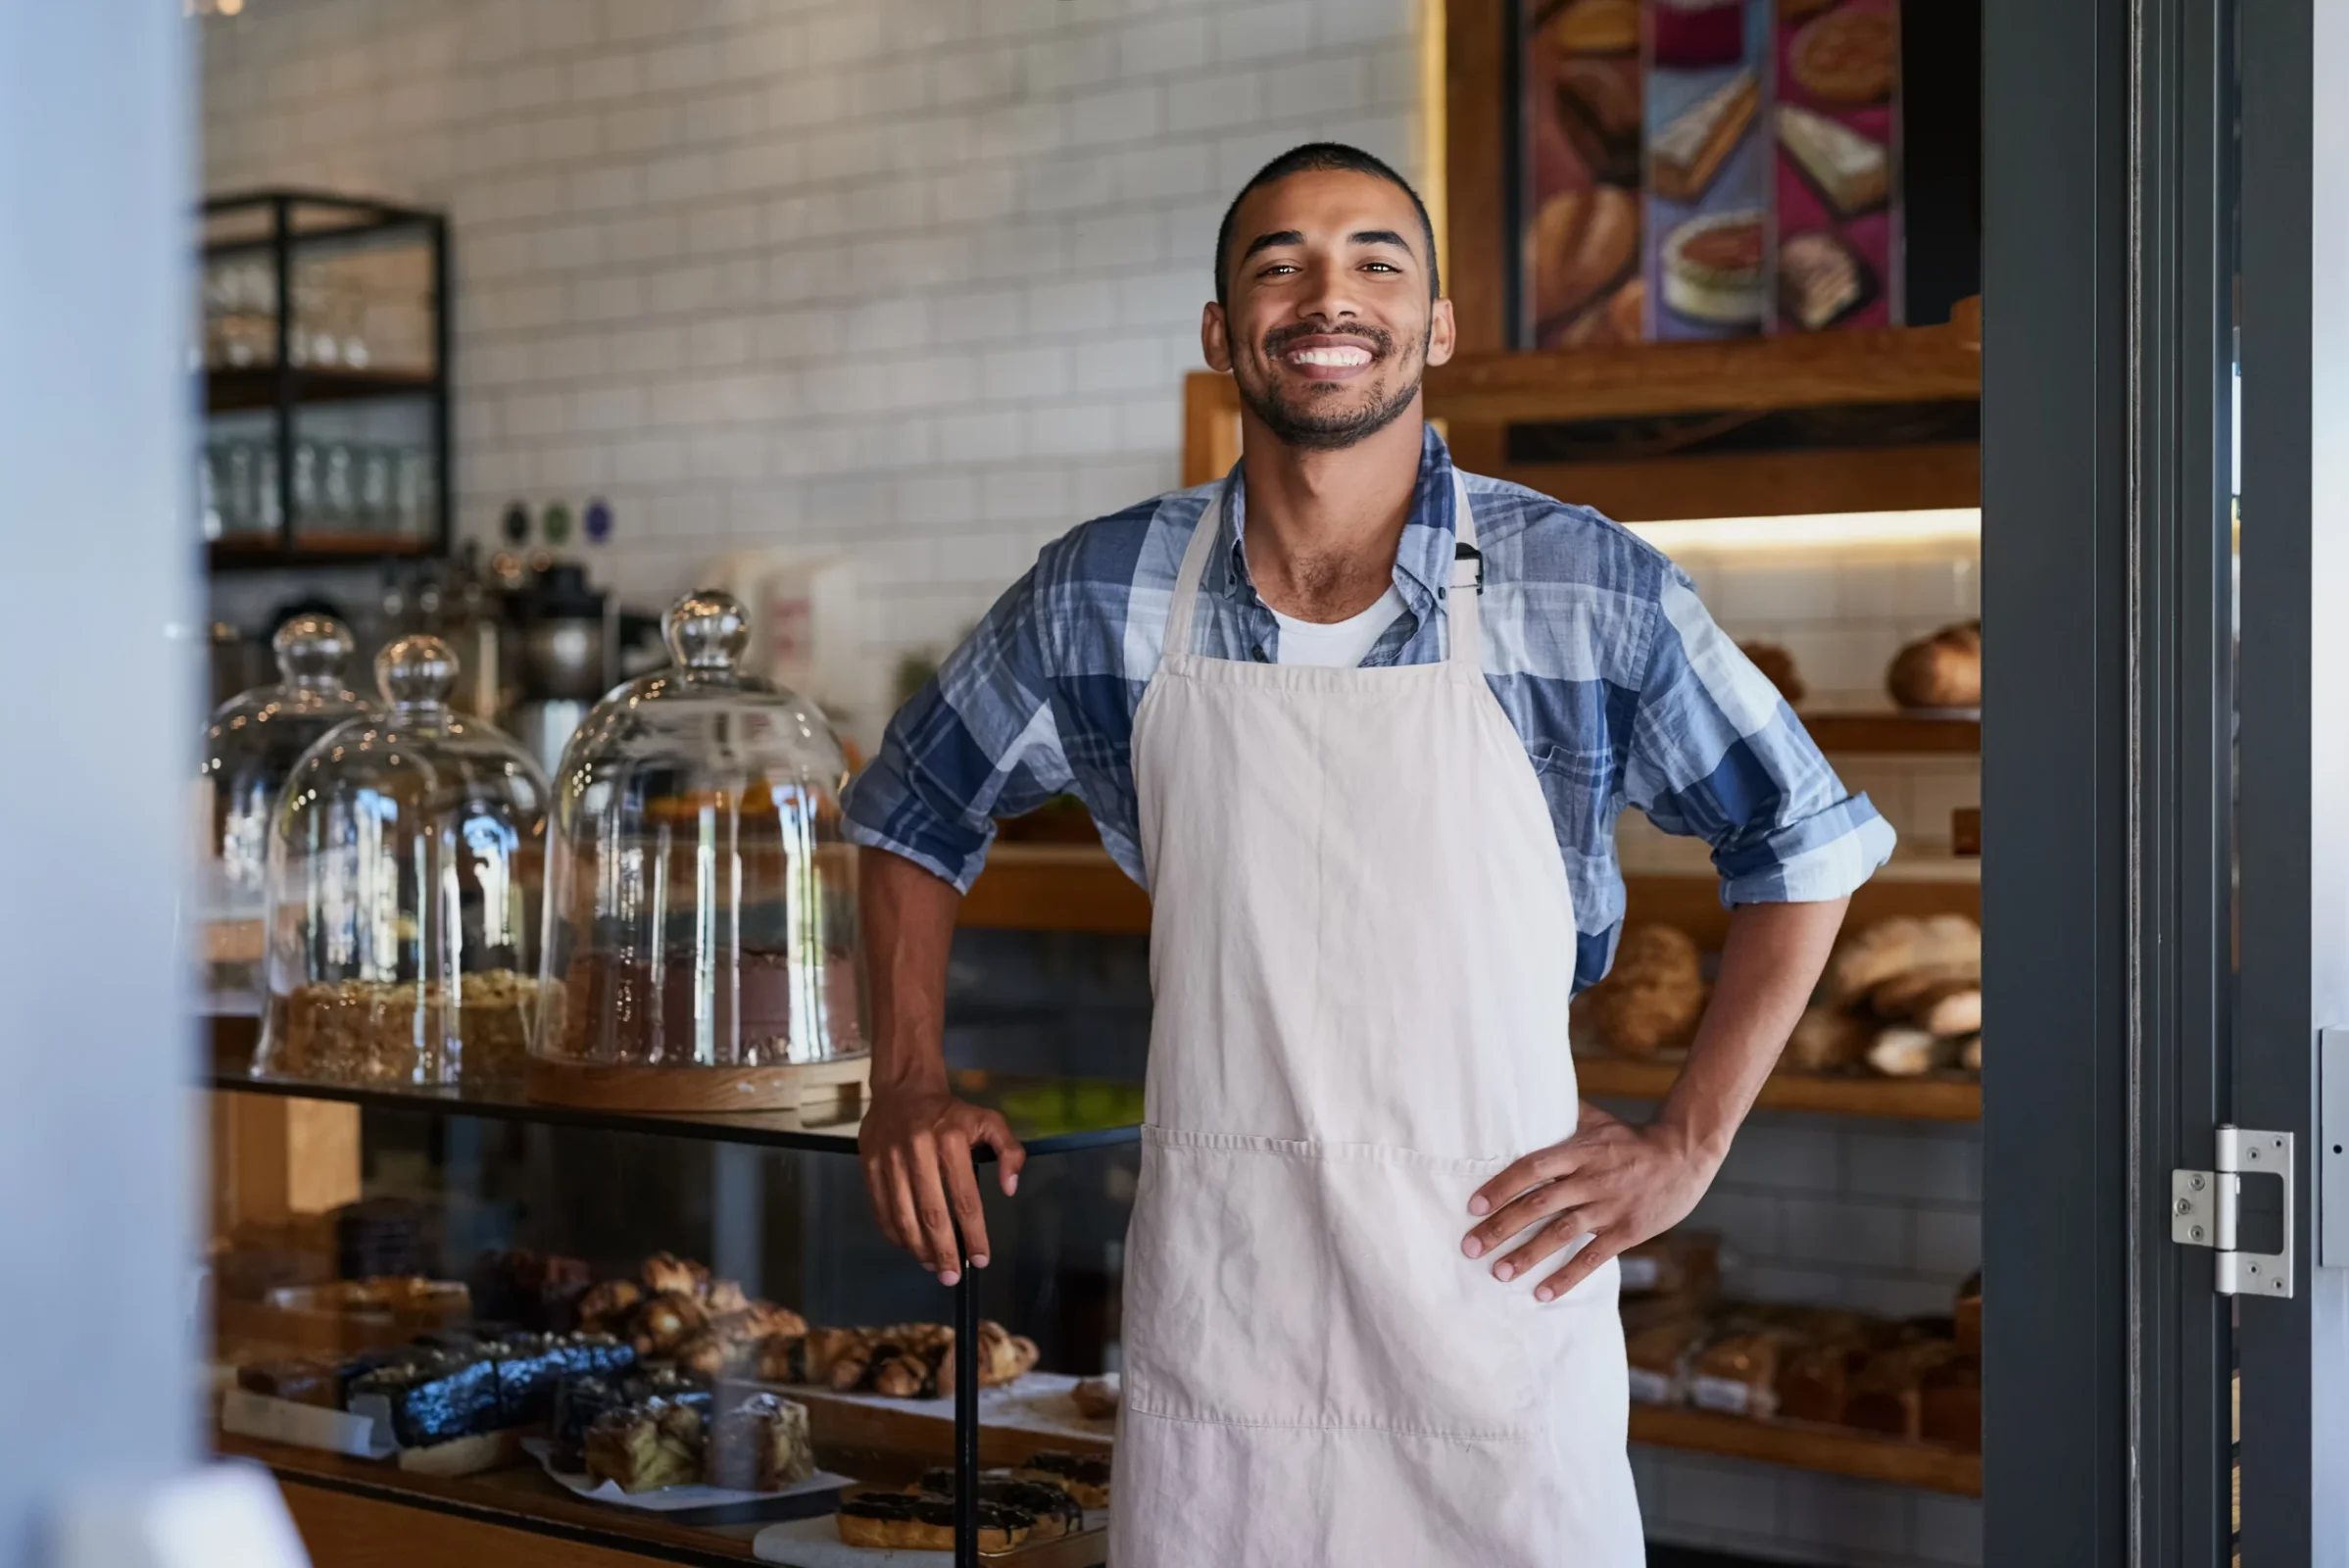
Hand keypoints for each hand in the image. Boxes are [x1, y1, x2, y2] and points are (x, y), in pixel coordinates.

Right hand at [858, 1085, 1025, 1285]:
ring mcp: (890, 1159)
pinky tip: (909, 1247)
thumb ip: (1009, 1152)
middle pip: (932, 1213)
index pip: (965, 1198)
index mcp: (951, 1141)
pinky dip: (895, 1234)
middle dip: (944, 1251)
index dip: (973, 1233)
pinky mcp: (869, 1165)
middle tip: (953, 1276)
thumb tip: (1010, 1188)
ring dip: (918, 1248)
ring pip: (904, 1216)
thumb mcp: (990, 1121)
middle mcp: (919, 1150)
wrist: (903, 1089)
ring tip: (933, 1266)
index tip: (980, 1259)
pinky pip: (881, 1208)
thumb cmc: (951, 1112)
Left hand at [1461, 1104, 1719, 1302]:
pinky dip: (1567, 1277)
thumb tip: (1523, 1094)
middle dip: (1502, 1227)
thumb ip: (1560, 1114)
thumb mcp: (1596, 1120)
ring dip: (1527, 1255)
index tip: (1474, 1204)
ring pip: (1561, 1234)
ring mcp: (1608, 1208)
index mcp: (1579, 1151)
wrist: (1683, 1157)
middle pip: (1539, 1205)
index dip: (1502, 1185)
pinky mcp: (1626, 1232)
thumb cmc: (1630, 1139)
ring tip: (1498, 1273)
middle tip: (1470, 1246)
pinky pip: (1592, 1259)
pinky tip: (1541, 1293)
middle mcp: (1590, 1180)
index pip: (1532, 1167)